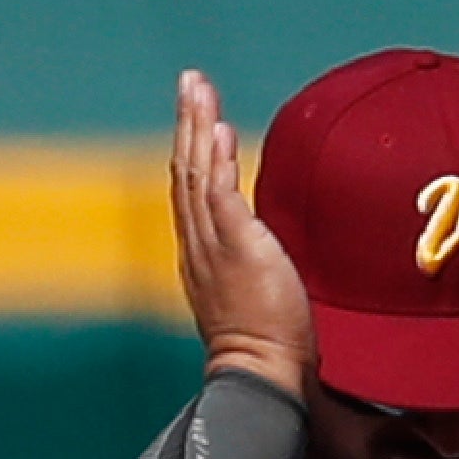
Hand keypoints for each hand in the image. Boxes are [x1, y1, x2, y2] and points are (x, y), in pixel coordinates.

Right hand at [172, 73, 312, 401]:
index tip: (201, 118)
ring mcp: (212, 246)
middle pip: (186, 172)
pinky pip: (219, 192)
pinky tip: (221, 129)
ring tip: (198, 88)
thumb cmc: (268, 350)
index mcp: (203, 257)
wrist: (261, 376)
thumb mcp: (257, 298)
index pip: (193, 192)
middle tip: (190, 82)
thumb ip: (260, 265)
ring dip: (196, 127)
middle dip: (187, 124)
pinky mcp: (234, 247)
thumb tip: (273, 247)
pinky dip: (218, 159)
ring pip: (196, 174)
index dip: (194, 151)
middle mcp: (199, 247)